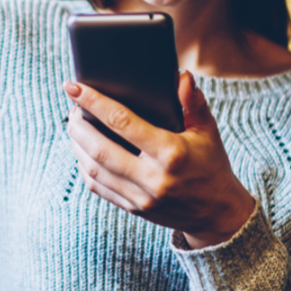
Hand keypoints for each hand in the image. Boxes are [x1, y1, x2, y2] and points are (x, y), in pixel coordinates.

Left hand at [65, 71, 254, 248]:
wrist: (218, 213)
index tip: (74, 87)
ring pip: (93, 169)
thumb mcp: (207, 131)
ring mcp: (140, 197)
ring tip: (75, 125)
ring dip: (77, 145)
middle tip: (72, 109)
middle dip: (77, 125)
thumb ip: (193, 102)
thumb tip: (181, 76)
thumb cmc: (211, 164)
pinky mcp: (132, 209)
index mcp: (171, 153)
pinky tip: (82, 150)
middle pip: (99, 148)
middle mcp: (153, 178)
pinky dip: (84, 167)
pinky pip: (97, 187)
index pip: (122, 122)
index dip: (93, 102)